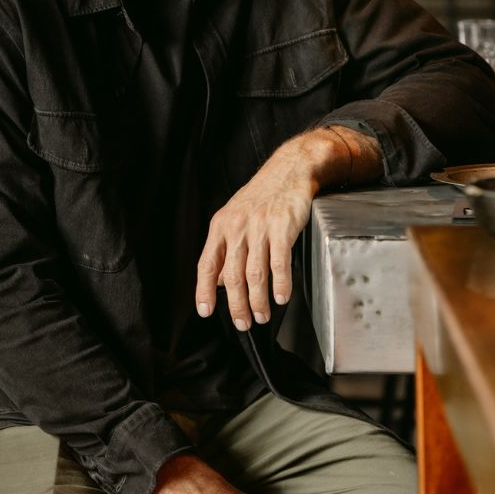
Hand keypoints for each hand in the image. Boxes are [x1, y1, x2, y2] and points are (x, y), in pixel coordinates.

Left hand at [196, 131, 323, 328]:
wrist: (290, 170)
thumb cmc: (264, 195)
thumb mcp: (236, 217)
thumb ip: (227, 249)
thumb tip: (220, 281)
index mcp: (221, 226)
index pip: (207, 265)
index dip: (204, 292)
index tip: (206, 312)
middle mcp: (237, 227)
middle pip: (232, 276)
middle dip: (237, 306)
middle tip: (243, 323)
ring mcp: (260, 227)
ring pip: (255, 274)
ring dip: (258, 301)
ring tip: (263, 315)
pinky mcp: (283, 227)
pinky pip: (280, 263)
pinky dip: (281, 284)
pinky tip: (282, 296)